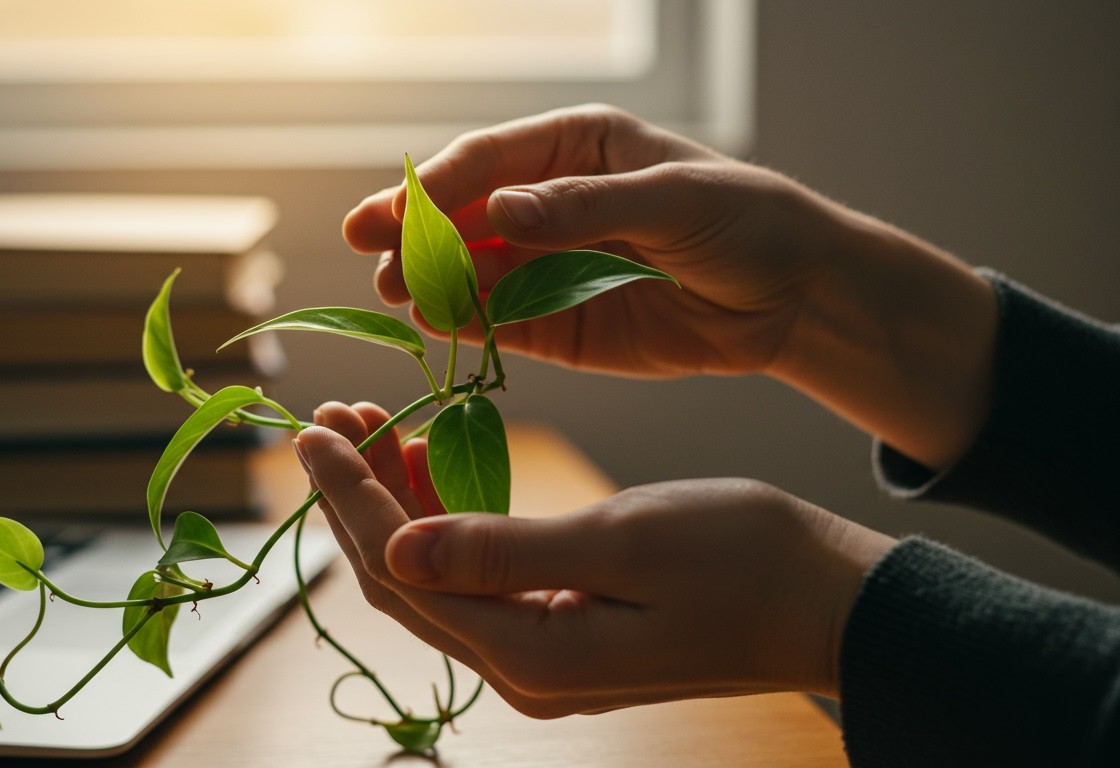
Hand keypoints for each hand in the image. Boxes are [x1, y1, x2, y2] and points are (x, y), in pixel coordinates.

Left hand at [295, 402, 896, 716]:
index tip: (315, 431)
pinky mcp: (564, 629)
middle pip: (403, 582)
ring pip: (435, 576)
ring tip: (372, 423)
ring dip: (396, 502)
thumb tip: (396, 551)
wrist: (828, 601)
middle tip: (331, 416)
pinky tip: (431, 460)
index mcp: (531, 653)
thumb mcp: (621, 543)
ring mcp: (543, 655)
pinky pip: (477, 576)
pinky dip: (445, 517)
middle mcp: (524, 669)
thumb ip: (504, 551)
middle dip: (357, 498)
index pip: (401, 575)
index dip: (349, 499)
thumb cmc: (743, 562)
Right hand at [344, 103, 845, 378]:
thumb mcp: (673, 201)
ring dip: (433, 284)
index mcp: (576, 148)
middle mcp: (552, 205)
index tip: (393, 213)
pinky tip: (440, 326)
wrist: (795, 298)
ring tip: (396, 296)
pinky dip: (470, 326)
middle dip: (417, 235)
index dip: (436, 187)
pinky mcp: (562, 325)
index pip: (489, 161)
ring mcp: (552, 267)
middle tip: (370, 255)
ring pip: (475, 273)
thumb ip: (585, 208)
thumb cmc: (745, 220)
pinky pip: (503, 322)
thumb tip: (498, 214)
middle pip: (465, 217)